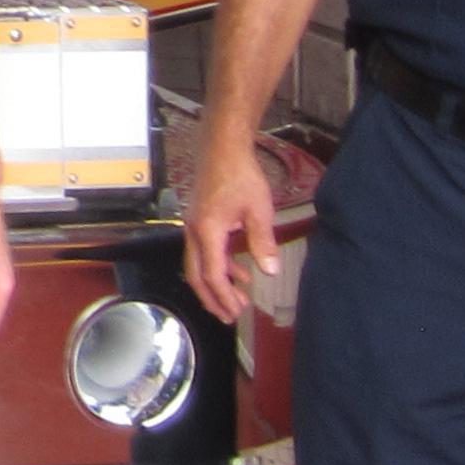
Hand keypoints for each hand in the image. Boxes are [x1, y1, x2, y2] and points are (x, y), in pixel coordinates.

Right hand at [184, 141, 279, 325]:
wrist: (222, 147)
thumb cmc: (240, 175)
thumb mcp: (258, 210)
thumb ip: (262, 242)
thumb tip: (269, 270)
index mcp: (207, 231)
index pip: (211, 274)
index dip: (223, 296)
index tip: (236, 311)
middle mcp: (194, 231)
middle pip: (196, 275)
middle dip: (212, 298)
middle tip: (228, 317)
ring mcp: (194, 225)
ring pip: (198, 264)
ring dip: (216, 284)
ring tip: (236, 300)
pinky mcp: (200, 219)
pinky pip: (204, 250)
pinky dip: (219, 265)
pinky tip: (239, 270)